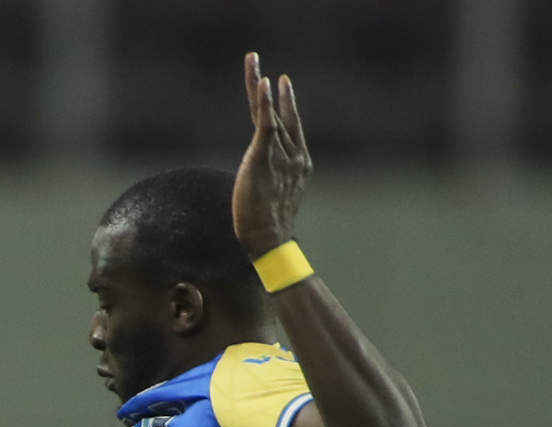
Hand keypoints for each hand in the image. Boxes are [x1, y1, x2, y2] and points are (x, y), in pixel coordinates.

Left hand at [233, 51, 311, 258]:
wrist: (269, 239)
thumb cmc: (266, 227)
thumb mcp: (271, 198)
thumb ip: (269, 183)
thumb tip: (257, 186)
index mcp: (298, 164)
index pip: (289, 129)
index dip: (286, 106)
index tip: (282, 86)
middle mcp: (293, 155)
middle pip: (284, 117)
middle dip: (282, 94)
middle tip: (279, 74)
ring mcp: (281, 155)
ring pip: (268, 113)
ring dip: (258, 86)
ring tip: (253, 62)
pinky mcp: (264, 156)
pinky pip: (265, 123)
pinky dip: (263, 102)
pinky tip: (262, 82)